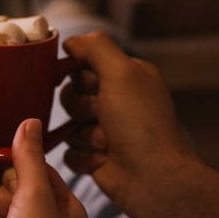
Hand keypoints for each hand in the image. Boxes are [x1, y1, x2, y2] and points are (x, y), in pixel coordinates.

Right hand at [0, 119, 86, 217]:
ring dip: (0, 207)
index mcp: (71, 210)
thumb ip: (29, 157)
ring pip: (9, 203)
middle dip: (11, 191)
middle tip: (11, 205)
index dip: (24, 169)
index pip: (44, 171)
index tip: (15, 178)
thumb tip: (30, 122)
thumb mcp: (34, 191)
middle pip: (24, 186)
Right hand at [60, 32, 199, 213]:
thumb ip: (95, 48)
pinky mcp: (95, 157)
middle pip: (70, 95)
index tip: (76, 79)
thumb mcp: (121, 72)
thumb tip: (71, 41)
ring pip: (68, 124)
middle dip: (81, 107)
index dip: (75, 73)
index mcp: (125, 77)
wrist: (151, 177)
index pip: (83, 65)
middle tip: (101, 115)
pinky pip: (68, 151)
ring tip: (106, 142)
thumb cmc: (139, 123)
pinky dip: (82, 156)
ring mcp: (104, 131)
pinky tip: (101, 160)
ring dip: (83, 134)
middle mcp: (115, 102)